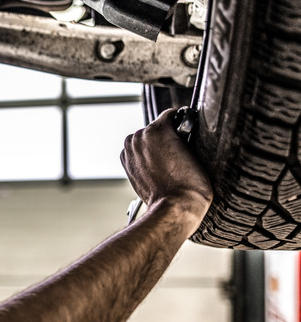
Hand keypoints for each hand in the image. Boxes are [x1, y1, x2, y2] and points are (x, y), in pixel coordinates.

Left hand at [120, 108, 212, 228]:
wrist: (174, 206)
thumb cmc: (189, 183)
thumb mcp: (194, 150)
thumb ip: (182, 134)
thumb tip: (179, 129)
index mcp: (157, 129)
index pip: (169, 115)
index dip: (180, 122)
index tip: (185, 129)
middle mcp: (139, 136)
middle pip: (155, 128)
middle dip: (166, 135)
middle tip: (178, 150)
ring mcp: (130, 149)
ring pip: (144, 139)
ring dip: (154, 145)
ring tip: (168, 161)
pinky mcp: (126, 162)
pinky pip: (136, 151)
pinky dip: (144, 155)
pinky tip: (157, 166)